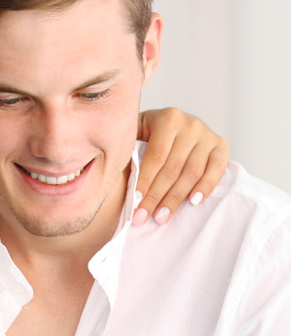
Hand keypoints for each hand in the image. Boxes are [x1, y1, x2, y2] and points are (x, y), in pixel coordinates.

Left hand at [135, 107, 229, 225]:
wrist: (174, 122)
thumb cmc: (148, 132)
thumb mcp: (135, 132)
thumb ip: (129, 149)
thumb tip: (115, 177)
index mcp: (168, 118)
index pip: (156, 156)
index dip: (144, 181)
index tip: (134, 203)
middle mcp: (191, 125)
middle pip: (172, 168)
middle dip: (155, 196)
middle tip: (142, 217)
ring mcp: (208, 135)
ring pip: (192, 172)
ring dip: (175, 198)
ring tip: (161, 217)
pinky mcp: (221, 146)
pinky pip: (216, 169)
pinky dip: (205, 187)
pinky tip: (192, 202)